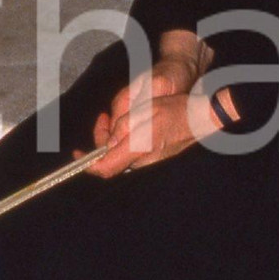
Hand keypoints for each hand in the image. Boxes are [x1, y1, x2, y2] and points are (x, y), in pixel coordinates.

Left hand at [74, 33, 228, 178]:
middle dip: (102, 142)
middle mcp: (143, 161)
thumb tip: (107, 143)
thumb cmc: (176, 111)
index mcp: (139, 149)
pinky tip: (131, 126)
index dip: (87, 164)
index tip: (77, 155)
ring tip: (117, 118)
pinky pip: (132, 153)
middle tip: (103, 119)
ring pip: (121, 155)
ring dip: (114, 140)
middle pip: (111, 160)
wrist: (201, 118)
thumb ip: (123, 128)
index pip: (105, 167)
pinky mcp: (155, 159)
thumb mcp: (146, 111)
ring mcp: (150, 162)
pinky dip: (125, 141)